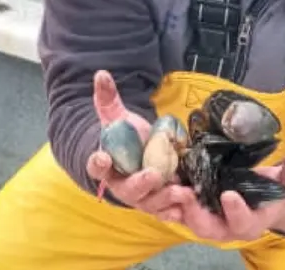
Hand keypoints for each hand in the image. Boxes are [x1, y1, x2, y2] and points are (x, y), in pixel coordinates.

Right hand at [84, 70, 181, 219]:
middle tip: (153, 174)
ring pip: (150, 203)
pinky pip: (166, 211)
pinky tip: (187, 205)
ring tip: (182, 192)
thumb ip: (108, 98)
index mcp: (107, 166)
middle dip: (140, 183)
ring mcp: (141, 198)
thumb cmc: (127, 139)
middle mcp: (122, 186)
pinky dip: (177, 210)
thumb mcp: (117, 117)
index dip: (98, 164)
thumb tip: (101, 74)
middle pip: (128, 190)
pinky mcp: (159, 204)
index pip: (97, 167)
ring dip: (165, 199)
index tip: (103, 158)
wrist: (140, 156)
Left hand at [159, 144, 284, 242]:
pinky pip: (176, 210)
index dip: (236, 211)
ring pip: (187, 221)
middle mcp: (226, 227)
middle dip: (195, 214)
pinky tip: (155, 186)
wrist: (261, 199)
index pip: (243, 222)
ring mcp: (208, 220)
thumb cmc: (273, 189)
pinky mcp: (193, 210)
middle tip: (185, 193)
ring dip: (175, 207)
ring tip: (167, 188)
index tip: (228, 194)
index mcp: (251, 222)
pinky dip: (165, 201)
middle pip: (208, 229)